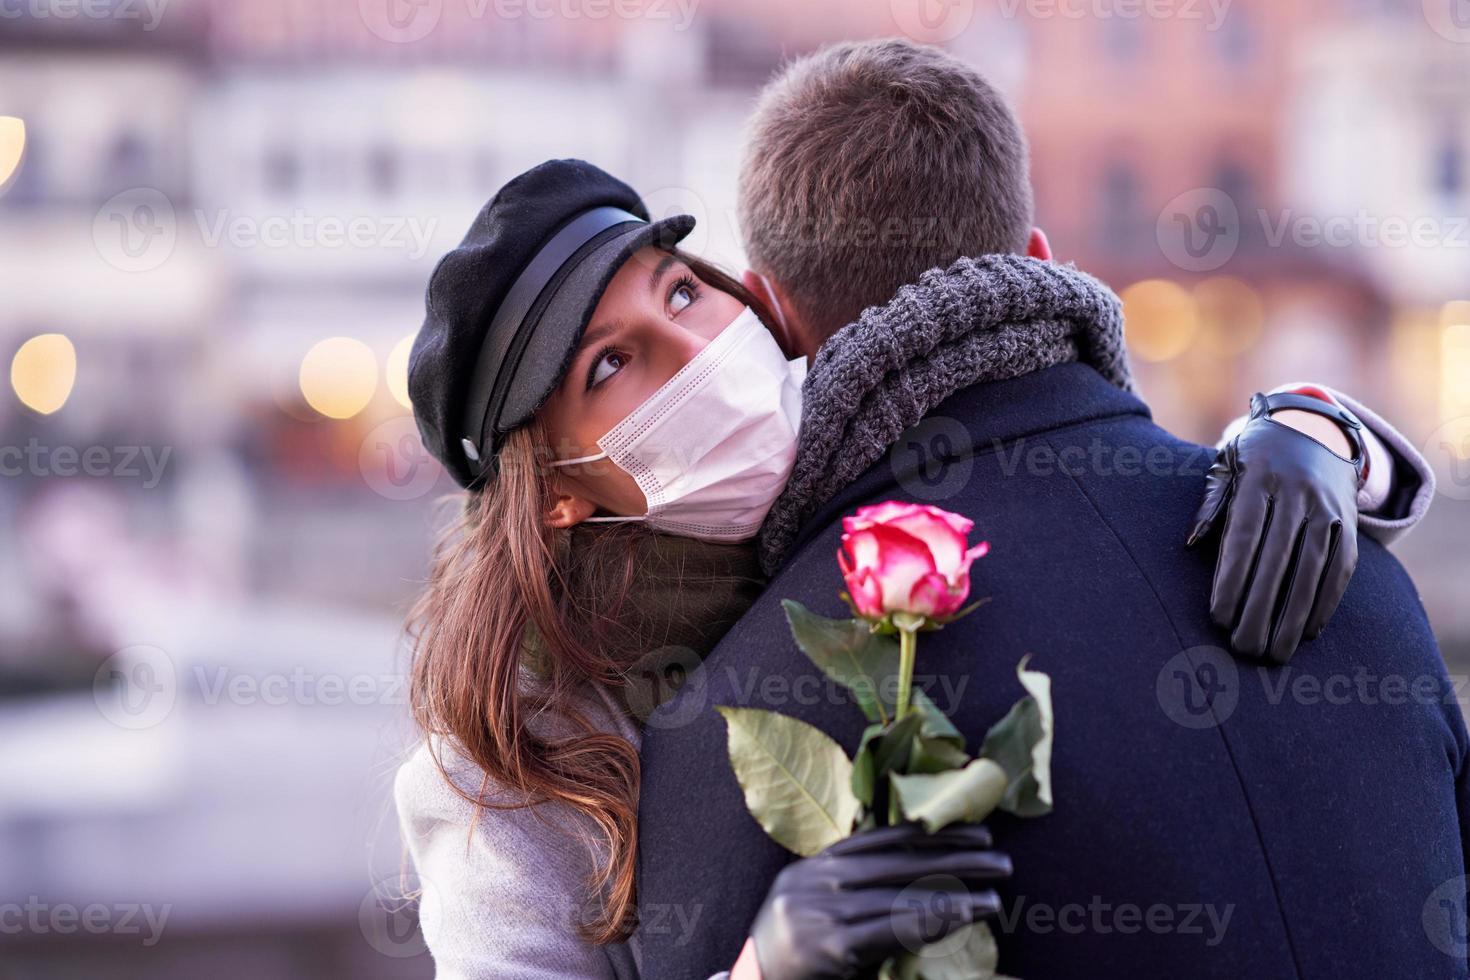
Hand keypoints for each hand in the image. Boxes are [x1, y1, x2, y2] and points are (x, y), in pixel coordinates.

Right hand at [745, 823, 1009, 979]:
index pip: (883, 839)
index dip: (932, 832)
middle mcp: (818, 881)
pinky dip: (931, 921)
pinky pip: (893, 929)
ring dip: (952, 895)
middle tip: (1001, 857)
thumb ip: (854, 886)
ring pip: (900, 896)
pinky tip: (962, 916)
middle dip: (954, 858)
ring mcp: (823, 912)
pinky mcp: (833, 947)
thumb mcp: (814, 904)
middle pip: (898, 862)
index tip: (975, 828)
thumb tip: (918, 872)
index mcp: (815, 864)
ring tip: (993, 897)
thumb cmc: (793, 953)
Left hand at [1188, 393, 1362, 663]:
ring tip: (1276, 653)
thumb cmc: (1255, 456)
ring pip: (1312, 569)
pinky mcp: (1350, 523)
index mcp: (1259, 479)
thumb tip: (1192, 543)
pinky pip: (1340, 568)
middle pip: (1278, 560)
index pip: (1245, 536)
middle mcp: (1298, 494)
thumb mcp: (1226, 464)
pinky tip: (1309, 631)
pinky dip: (1325, 602)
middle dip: (1259, 608)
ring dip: (1294, 616)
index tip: (1218, 617)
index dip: (1232, 579)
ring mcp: (1328, 509)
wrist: (1314, 428)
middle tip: (1243, 647)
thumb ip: (1212, 502)